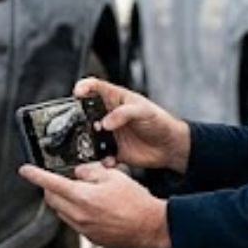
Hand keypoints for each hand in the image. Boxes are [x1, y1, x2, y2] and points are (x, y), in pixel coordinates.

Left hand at [16, 162, 169, 247]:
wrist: (151, 226)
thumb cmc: (136, 202)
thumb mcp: (113, 176)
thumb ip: (90, 172)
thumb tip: (78, 172)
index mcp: (82, 197)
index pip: (50, 183)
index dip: (34, 175)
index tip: (25, 170)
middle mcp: (79, 215)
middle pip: (52, 199)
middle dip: (51, 188)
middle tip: (60, 179)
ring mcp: (84, 229)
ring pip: (62, 212)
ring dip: (64, 201)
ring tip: (82, 193)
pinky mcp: (92, 238)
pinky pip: (75, 223)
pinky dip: (76, 213)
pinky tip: (93, 208)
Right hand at [74, 76, 188, 172]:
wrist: (170, 147)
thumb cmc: (160, 121)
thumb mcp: (144, 111)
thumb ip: (124, 114)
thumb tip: (104, 123)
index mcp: (115, 99)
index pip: (95, 88)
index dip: (84, 87)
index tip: (77, 93)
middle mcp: (108, 116)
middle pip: (85, 114)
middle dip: (79, 119)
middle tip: (85, 125)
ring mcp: (109, 134)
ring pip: (89, 136)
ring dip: (88, 142)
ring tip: (95, 144)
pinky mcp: (112, 151)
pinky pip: (100, 156)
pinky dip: (101, 159)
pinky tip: (109, 160)